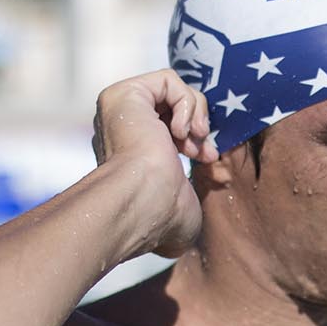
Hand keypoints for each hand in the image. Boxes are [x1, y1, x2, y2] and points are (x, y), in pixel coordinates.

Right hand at [91, 69, 213, 258]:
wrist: (141, 203)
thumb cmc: (158, 218)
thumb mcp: (180, 211)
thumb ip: (179, 207)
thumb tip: (173, 245)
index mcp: (130, 153)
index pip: (171, 127)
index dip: (197, 139)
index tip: (208, 160)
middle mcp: (120, 127)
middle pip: (175, 105)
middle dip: (199, 127)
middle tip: (204, 153)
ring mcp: (118, 109)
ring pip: (174, 91)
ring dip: (196, 116)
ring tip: (193, 144)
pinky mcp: (124, 93)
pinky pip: (168, 80)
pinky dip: (186, 103)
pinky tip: (181, 132)